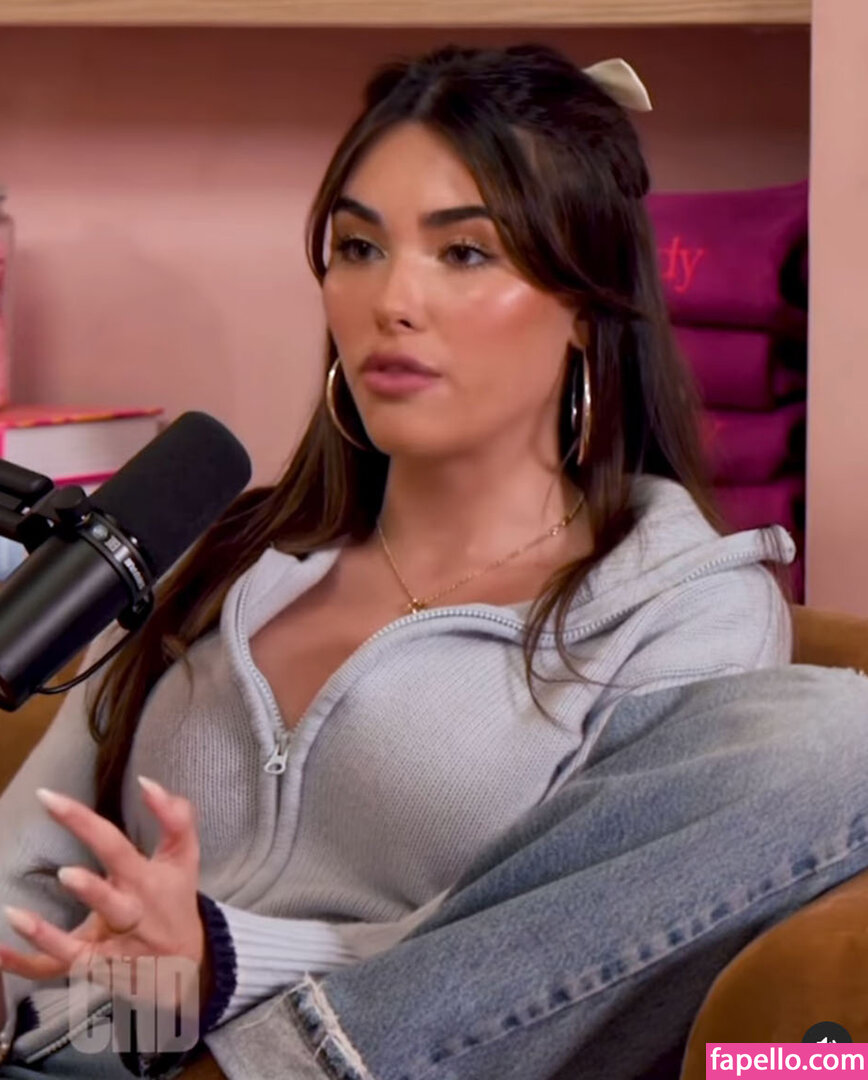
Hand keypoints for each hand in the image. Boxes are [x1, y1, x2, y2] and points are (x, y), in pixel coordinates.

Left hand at [0, 777, 204, 1020]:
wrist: (190, 962)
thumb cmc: (175, 898)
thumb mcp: (184, 855)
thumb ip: (175, 816)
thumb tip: (147, 783)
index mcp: (147, 880)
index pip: (116, 846)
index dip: (83, 822)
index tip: (47, 798)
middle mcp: (131, 914)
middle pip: (110, 901)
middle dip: (90, 889)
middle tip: (64, 872)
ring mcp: (112, 948)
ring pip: (81, 948)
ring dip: (50, 936)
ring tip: (16, 916)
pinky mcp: (95, 971)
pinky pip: (56, 969)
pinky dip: (25, 963)